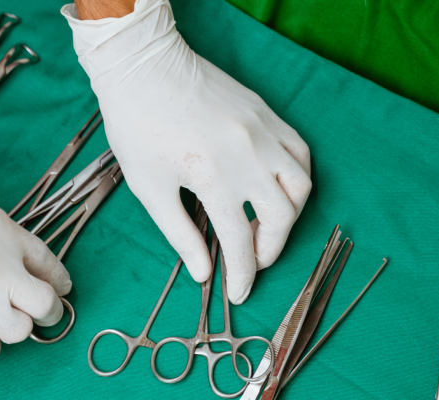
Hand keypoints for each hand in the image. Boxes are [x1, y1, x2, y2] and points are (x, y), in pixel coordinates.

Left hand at [63, 0, 311, 302]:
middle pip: (280, 218)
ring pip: (300, 186)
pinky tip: (277, 189)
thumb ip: (180, 234)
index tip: (239, 294)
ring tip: (266, 227)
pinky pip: (300, 152)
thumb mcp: (151, 189)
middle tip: (252, 261)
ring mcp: (263, 132)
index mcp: (213, 178)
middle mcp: (247, 156)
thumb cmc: (138, 127)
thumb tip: (203, 272)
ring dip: (289, 215)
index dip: (242, 275)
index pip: (239, 242)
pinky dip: (296, 177)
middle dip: (270, 249)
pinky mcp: (268, 114)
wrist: (144, 66)